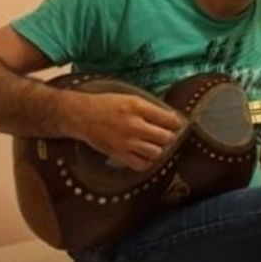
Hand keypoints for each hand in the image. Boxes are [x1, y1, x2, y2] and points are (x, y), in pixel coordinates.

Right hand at [63, 91, 183, 171]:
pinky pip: (141, 164)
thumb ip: (148, 107)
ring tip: (156, 144)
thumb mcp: (130, 98)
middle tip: (167, 134)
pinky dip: (147, 161)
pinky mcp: (119, 154)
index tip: (176, 123)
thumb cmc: (107, 104)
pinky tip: (146, 154)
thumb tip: (167, 117)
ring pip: (156, 152)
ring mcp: (127, 142)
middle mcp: (134, 125)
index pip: (167, 118)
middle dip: (169, 136)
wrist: (83, 116)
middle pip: (165, 137)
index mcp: (138, 107)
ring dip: (159, 148)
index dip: (176, 122)